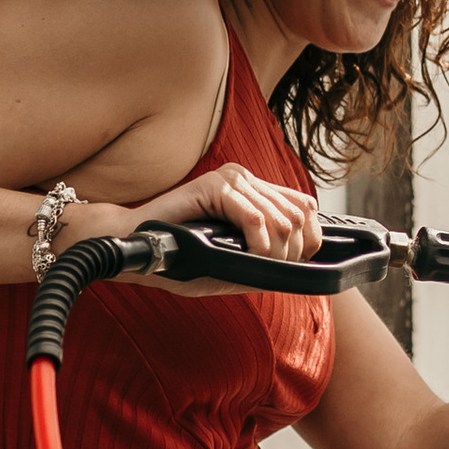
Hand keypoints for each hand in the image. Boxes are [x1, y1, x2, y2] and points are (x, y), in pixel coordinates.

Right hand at [67, 162, 322, 291]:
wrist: (138, 250)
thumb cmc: (179, 258)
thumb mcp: (230, 264)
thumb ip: (263, 263)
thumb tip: (300, 269)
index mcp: (253, 194)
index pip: (306, 207)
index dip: (310, 239)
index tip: (293, 263)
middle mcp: (246, 180)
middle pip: (300, 214)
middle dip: (293, 250)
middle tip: (268, 268)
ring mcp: (231, 179)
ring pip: (281, 218)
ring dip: (276, 251)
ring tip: (256, 263)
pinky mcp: (214, 185)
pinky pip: (255, 216)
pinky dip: (260, 242)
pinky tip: (250, 253)